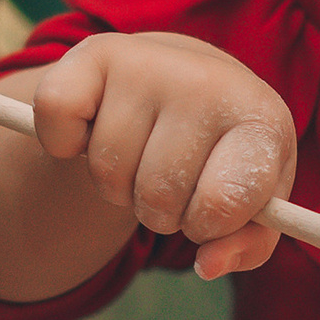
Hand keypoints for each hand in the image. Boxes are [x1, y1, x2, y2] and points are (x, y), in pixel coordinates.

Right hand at [29, 31, 296, 279]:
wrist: (191, 78)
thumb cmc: (227, 156)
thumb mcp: (254, 203)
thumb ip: (245, 247)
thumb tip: (207, 265)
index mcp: (262, 121)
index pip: (225, 203)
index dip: (206, 226)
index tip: (208, 210)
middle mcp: (208, 83)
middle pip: (158, 197)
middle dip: (160, 212)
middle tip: (172, 180)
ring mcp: (150, 64)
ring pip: (107, 173)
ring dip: (117, 186)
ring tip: (141, 155)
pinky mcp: (94, 53)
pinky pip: (57, 130)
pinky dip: (61, 147)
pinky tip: (93, 128)